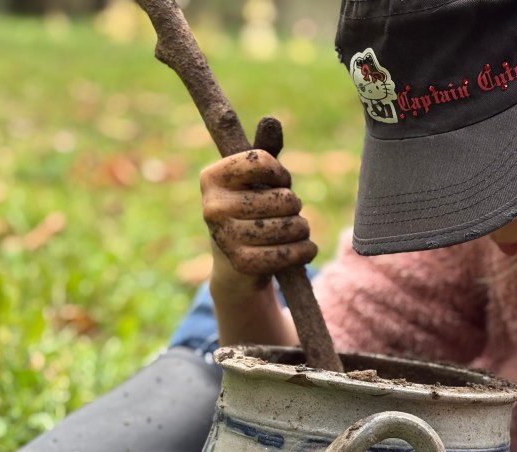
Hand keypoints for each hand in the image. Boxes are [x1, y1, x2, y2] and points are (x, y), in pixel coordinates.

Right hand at [200, 149, 317, 283]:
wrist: (235, 267)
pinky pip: (292, 252)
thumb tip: (271, 119)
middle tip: (284, 213)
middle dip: (294, 206)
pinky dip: (305, 250)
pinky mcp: (243, 264)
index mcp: (211, 177)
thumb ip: (264, 150)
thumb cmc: (249, 212)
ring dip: (302, 229)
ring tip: (292, 231)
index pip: (261, 161)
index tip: (279, 182)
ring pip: (292, 226)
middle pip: (283, 198)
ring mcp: (225, 238)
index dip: (281, 173)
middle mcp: (212, 207)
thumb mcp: (253, 180)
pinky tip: (302, 249)